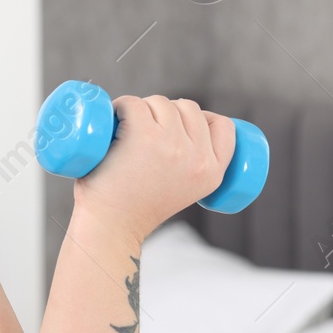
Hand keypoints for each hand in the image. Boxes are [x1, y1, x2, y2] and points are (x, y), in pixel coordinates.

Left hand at [71, 95, 237, 242]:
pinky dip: (121, 106)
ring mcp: (172, 145)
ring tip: (124, 130)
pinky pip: (134, 104)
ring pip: (161, 103)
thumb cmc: (135, 209)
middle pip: (188, 109)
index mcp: (213, 173)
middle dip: (165, 113)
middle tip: (141, 134)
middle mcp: (198, 158)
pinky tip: (113, 119)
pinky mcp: (143, 136)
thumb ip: (191, 166)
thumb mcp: (183, 190)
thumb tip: (183, 132)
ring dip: (142, 108)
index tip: (179, 125)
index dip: (202, 118)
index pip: (223, 126)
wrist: (109, 229)